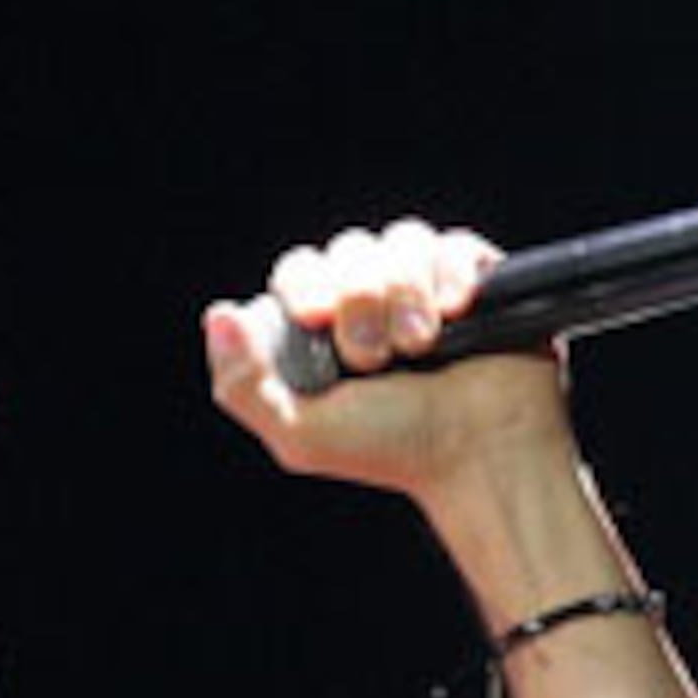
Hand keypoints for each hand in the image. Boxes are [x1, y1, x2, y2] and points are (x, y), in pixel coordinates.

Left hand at [200, 213, 573, 494]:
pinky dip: (449, 274)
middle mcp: (371, 303)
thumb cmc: (395, 452)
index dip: (305, 286)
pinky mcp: (473, 280)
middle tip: (376, 357)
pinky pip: (450, 245)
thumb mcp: (301, 435)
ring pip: (400, 241)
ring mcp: (423, 289)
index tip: (318, 319)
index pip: (300, 272)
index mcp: (325, 332)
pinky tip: (457, 312)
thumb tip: (217, 316)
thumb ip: (244, 384)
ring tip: (423, 346)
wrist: (480, 456)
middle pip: (349, 250)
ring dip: (404, 292)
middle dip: (360, 300)